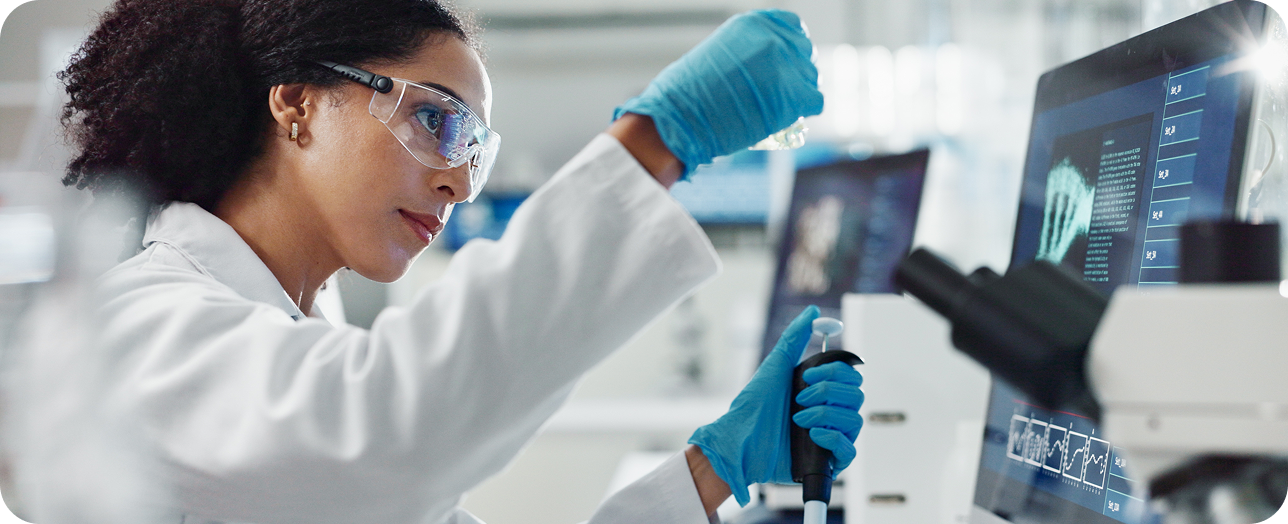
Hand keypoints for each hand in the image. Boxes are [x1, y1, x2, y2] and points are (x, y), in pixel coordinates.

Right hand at [613, 10, 823, 178]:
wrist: (682, 118)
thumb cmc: (688, 94)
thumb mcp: (718, 55)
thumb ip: (746, 55)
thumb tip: (763, 70)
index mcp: (754, 24)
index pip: (791, 27)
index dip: (789, 48)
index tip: (784, 64)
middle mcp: (774, 39)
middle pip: (803, 52)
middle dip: (795, 72)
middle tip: (781, 92)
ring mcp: (787, 65)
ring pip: (810, 77)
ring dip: (798, 93)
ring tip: (777, 107)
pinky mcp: (795, 95)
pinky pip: (814, 100)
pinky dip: (802, 111)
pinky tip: (784, 118)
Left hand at [688, 306, 864, 505]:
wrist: (739, 441)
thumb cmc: (753, 407)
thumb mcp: (775, 366)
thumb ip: (795, 338)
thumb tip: (813, 313)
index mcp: (822, 391)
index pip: (850, 376)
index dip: (835, 372)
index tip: (807, 374)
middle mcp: (829, 412)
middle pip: (856, 395)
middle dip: (828, 393)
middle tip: (800, 398)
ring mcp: (830, 437)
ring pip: (855, 420)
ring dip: (825, 414)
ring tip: (798, 419)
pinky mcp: (828, 460)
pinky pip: (849, 449)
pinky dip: (833, 438)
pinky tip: (812, 434)